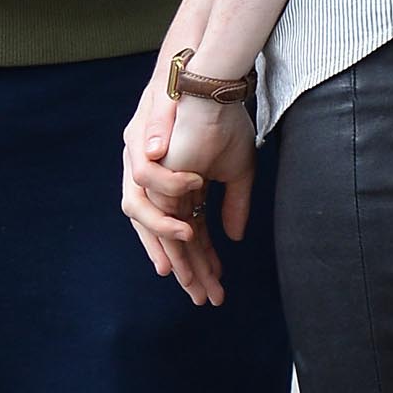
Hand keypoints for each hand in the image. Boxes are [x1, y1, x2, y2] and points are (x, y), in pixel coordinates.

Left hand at [122, 75, 256, 307]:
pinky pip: (159, 212)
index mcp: (182, 191)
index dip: (204, 261)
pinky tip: (192, 241)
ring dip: (180, 259)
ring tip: (197, 282)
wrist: (213, 94)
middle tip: (207, 298)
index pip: (191, 235)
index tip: (217, 284)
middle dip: (191, 272)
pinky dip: (173, 231)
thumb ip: (236, 205)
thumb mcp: (238, 172)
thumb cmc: (224, 125)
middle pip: (174, 242)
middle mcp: (164, 192)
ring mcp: (157, 185)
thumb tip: (236, 238)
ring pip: (162, 233)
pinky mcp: (154, 176)